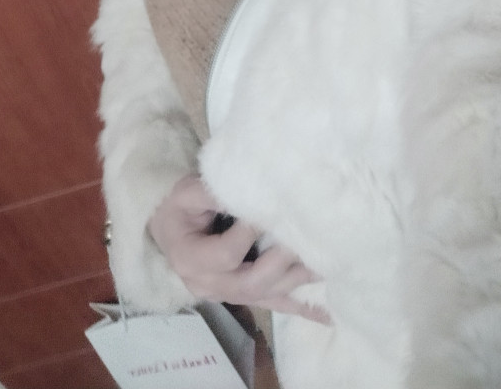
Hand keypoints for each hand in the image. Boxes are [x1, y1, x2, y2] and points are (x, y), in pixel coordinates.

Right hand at [148, 175, 329, 324]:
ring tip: (326, 263)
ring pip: (267, 295)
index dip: (248, 234)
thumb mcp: (186, 194)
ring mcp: (230, 295)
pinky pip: (276, 305)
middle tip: (303, 238)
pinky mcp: (247, 297)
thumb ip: (211, 193)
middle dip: (280, 262)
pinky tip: (329, 312)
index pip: (226, 254)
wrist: (171, 230)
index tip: (270, 209)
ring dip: (298, 281)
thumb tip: (245, 189)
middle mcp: (210, 285)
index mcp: (191, 260)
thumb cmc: (179, 208)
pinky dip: (303, 308)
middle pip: (250, 283)